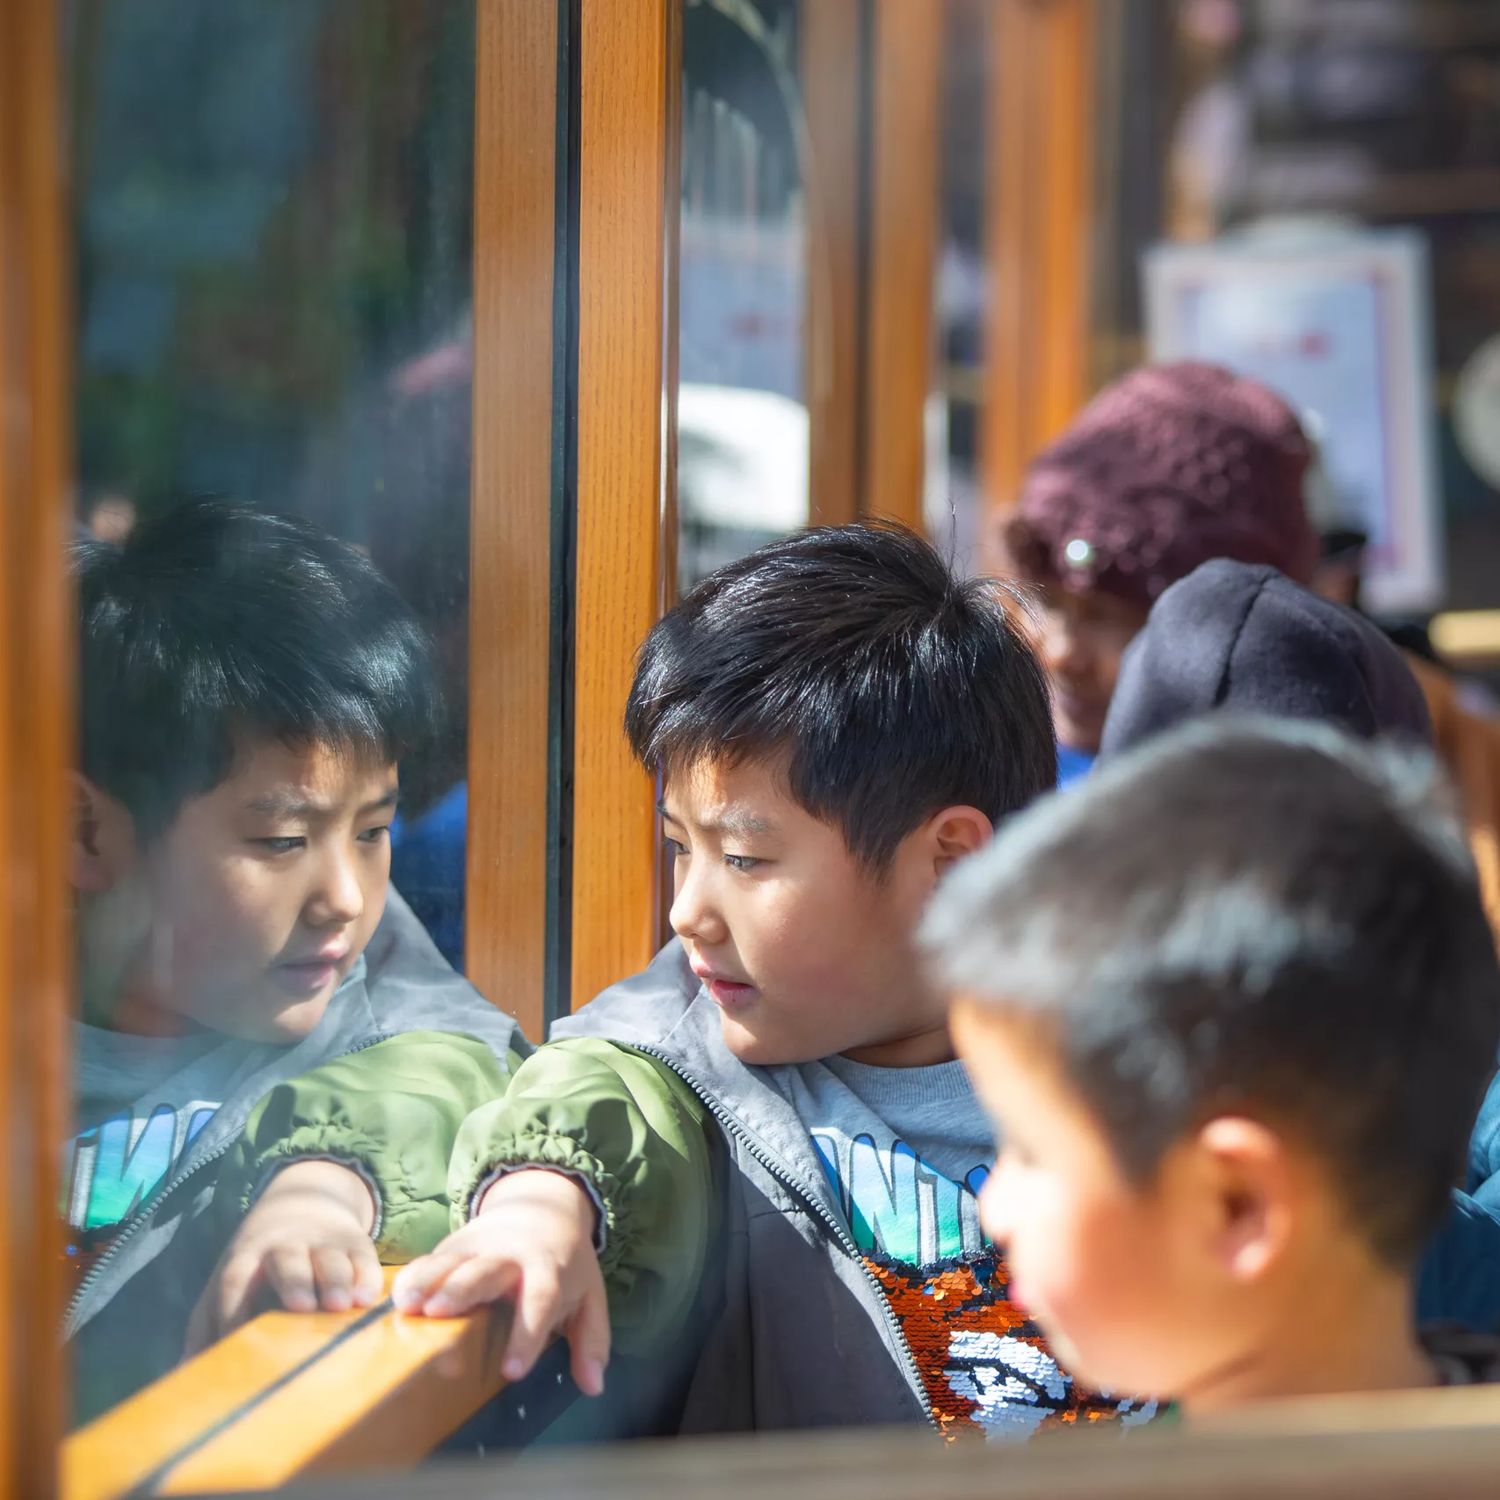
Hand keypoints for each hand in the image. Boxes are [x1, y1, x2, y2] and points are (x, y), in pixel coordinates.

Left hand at [185, 1159, 381, 1354]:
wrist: (304, 1201)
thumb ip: (206, 1325)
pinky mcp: (354, 1239)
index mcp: (245, 1257)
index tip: (235, 1338)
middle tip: (301, 1307)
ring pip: (328, 1256)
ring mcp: (321, 1239)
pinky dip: (367, 1275)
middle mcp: (283, 1244)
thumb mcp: (228, 1280)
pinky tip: (368, 1297)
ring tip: (341, 1306)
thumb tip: (182, 1374)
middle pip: (286, 1259)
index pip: (233, 1280)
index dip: (232, 1308)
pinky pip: (363, 1254)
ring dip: (335, 1279)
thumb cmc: (257, 1262)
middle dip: (294, 1281)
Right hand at [391, 1168, 609, 1396]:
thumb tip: (593, 1386)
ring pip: (453, 1262)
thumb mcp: (590, 1295)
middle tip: (439, 1314)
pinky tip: (398, 1298)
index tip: (512, 1371)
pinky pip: (432, 1259)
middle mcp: (511, 1256)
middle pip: (486, 1271)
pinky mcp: (455, 1245)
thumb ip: (592, 1340)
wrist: (543, 1206)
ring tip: (408, 1307)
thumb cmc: (565, 1264)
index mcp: (548, 1269)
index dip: (527, 1335)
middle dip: (462, 1291)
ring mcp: (479, 1247)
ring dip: (429, 1282)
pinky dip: (414, 1276)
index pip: (539, 1301)